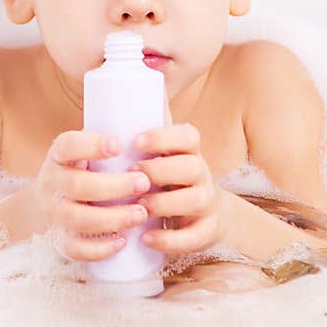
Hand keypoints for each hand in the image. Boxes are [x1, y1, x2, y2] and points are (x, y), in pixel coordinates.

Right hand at [30, 130, 152, 261]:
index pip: (68, 145)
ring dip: (112, 218)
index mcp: (60, 155)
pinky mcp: (59, 240)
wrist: (42, 205)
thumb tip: (160, 106)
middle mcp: (52, 182)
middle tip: (144, 183)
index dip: (91, 145)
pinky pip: (75, 249)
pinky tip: (123, 241)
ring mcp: (53, 214)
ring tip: (142, 214)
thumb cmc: (81, 170)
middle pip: (77, 185)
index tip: (119, 144)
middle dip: (114, 186)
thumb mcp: (86, 150)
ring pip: (78, 219)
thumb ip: (116, 133)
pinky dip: (99, 248)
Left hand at [131, 92, 232, 254]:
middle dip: (161, 169)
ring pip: (195, 199)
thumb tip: (119, 86)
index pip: (188, 135)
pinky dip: (170, 240)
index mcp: (190, 151)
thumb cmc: (169, 178)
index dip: (164, 136)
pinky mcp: (206, 231)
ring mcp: (207, 203)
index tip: (136, 141)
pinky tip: (147, 238)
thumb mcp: (161, 152)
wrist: (205, 215)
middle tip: (133, 174)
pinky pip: (194, 236)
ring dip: (164, 202)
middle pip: (192, 165)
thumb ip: (145, 127)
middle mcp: (202, 174)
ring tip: (139, 206)